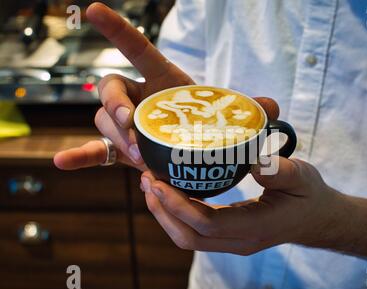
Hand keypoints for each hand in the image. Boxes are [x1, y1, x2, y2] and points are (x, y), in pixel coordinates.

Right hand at [54, 2, 279, 172]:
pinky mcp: (122, 150)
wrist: (197, 149)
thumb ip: (249, 108)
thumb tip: (272, 105)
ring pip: (104, 121)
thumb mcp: (230, 114)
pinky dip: (81, 156)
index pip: (137, 49)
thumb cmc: (209, 124)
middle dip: (118, 108)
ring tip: (141, 160)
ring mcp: (126, 124)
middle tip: (136, 131)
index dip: (117, 30)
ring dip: (118, 138)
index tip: (92, 9)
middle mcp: (138, 96)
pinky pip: (97, 150)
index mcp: (162, 79)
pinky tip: (61, 162)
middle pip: (111, 89)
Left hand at [140, 155, 339, 254]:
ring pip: (188, 238)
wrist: (318, 219)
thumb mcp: (301, 177)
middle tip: (147, 179)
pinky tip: (171, 190)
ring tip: (151, 184)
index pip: (207, 224)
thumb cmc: (310, 196)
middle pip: (188, 237)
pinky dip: (177, 213)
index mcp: (256, 228)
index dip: (178, 205)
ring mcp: (233, 242)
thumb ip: (280, 170)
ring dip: (165, 213)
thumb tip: (251, 160)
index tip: (158, 181)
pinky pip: (196, 231)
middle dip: (162, 211)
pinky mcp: (229, 236)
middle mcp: (239, 241)